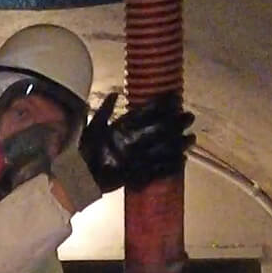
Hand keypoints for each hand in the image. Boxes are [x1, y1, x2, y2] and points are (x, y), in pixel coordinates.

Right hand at [77, 92, 194, 194]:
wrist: (79, 179)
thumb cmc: (85, 152)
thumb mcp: (93, 127)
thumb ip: (105, 110)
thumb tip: (114, 93)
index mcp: (122, 128)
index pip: (148, 111)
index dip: (164, 104)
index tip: (175, 98)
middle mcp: (132, 142)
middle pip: (163, 129)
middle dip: (179, 122)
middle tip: (190, 116)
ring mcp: (137, 160)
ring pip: (165, 149)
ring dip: (181, 143)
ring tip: (192, 138)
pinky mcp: (138, 176)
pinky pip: (159, 170)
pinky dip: (173, 165)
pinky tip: (182, 159)